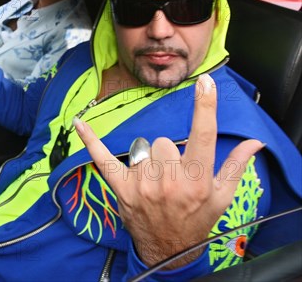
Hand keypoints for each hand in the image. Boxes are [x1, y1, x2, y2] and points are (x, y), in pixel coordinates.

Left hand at [74, 74, 263, 269]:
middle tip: (172, 177)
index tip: (204, 82)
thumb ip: (235, 166)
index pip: (203, 135)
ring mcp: (142, 185)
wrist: (170, 250)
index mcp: (197, 180)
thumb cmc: (197, 220)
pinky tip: (79, 123)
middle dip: (169, 154)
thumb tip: (254, 143)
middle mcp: (169, 181)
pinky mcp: (121, 188)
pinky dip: (90, 141)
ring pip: (143, 149)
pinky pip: (102, 158)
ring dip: (148, 161)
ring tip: (154, 183)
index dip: (205, 107)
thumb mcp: (222, 197)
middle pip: (164, 142)